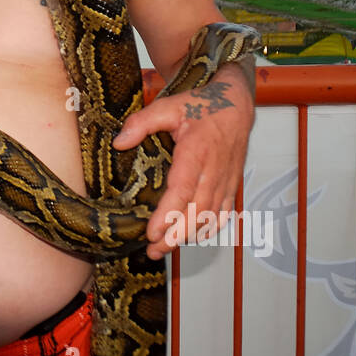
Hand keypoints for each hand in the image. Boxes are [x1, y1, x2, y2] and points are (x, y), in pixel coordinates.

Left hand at [112, 61, 254, 260]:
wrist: (236, 104)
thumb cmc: (201, 106)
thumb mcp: (168, 106)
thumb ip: (142, 123)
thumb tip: (119, 142)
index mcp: (197, 152)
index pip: (182, 190)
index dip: (168, 215)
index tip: (151, 232)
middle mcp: (215, 170)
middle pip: (197, 211)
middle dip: (175, 235)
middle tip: (154, 251)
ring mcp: (226, 180)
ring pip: (210, 216)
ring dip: (189, 236)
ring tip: (166, 249)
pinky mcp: (232, 185)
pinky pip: (224, 213)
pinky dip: (210, 229)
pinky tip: (193, 238)